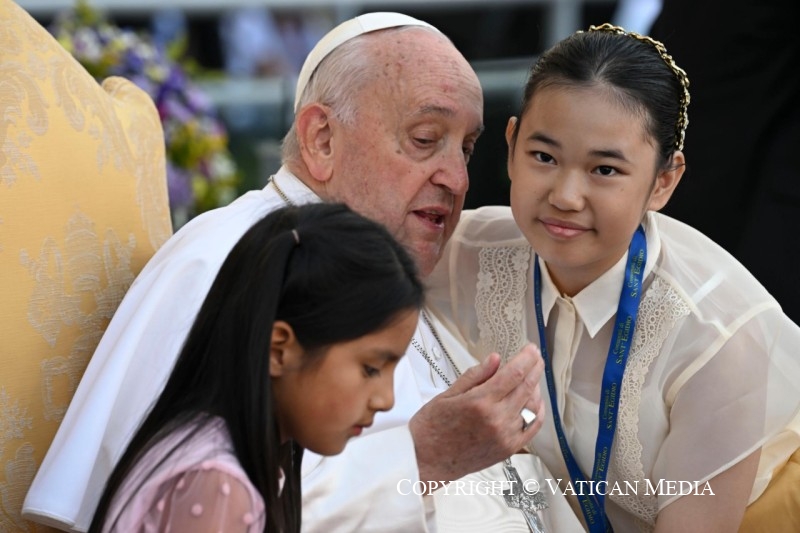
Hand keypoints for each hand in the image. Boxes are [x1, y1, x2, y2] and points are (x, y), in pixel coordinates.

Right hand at [409, 343, 544, 487]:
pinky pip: (532, 428)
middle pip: (526, 387)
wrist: (426, 461)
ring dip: (535, 388)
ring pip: (532, 406)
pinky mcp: (508, 449)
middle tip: (535, 357)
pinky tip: (535, 402)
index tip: (530, 349)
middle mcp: (496, 419)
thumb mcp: (448, 394)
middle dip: (534, 368)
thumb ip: (475, 376)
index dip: (526, 358)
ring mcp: (505, 436)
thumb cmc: (432, 427)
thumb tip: (495, 359)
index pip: (513, 374)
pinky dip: (538, 412)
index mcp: (480, 402)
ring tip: (532, 376)